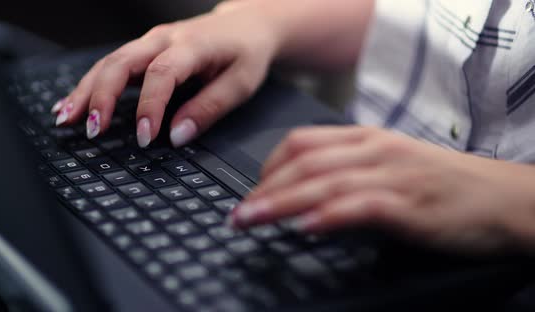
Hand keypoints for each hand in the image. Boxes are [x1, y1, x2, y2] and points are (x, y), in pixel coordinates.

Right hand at [52, 1, 279, 146]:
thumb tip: (178, 137)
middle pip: (122, 62)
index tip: (145, 137)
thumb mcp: (241, 83)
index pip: (162, 74)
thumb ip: (210, 108)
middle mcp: (165, 38)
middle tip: (91, 129)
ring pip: (109, 62)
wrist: (247, 24)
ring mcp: (151, 41)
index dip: (150, 107)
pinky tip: (74, 103)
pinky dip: (91, 85)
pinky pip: (112, 65)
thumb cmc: (246, 52)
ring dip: (86, 90)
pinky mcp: (145, 50)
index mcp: (192, 45)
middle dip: (101, 96)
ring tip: (66, 118)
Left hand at [230, 126, 534, 252]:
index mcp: (367, 139)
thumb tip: (304, 197)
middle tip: (237, 214)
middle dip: (262, 189)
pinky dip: (328, 216)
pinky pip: (359, 206)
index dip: (267, 167)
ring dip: (280, 203)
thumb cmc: (444, 185)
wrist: (503, 198)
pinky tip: (304, 228)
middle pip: (303, 163)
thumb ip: (349, 174)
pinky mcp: (409, 204)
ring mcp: (391, 175)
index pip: (301, 142)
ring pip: (322, 183)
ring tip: (251, 220)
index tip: (250, 191)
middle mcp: (374, 151)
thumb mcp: (391, 167)